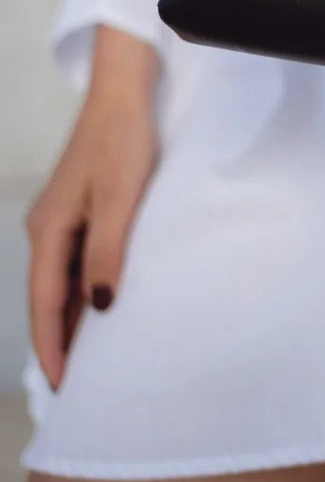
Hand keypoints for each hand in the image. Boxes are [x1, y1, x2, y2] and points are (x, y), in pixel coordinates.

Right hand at [24, 26, 159, 390]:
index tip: (66, 388)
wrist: (123, 93)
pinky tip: (103, 307)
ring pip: (62, 283)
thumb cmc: (123, 141)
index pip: (44, 305)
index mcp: (48, 232)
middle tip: (81, 387)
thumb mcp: (121, 200)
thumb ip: (107, 253)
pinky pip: (75, 263)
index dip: (53, 347)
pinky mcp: (79, 210)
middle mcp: (46, 230)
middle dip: (61, 342)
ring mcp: (60, 220)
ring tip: (94, 359)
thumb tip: (97, 308)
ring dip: (74, 318)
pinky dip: (84, 290)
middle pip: (49, 299)